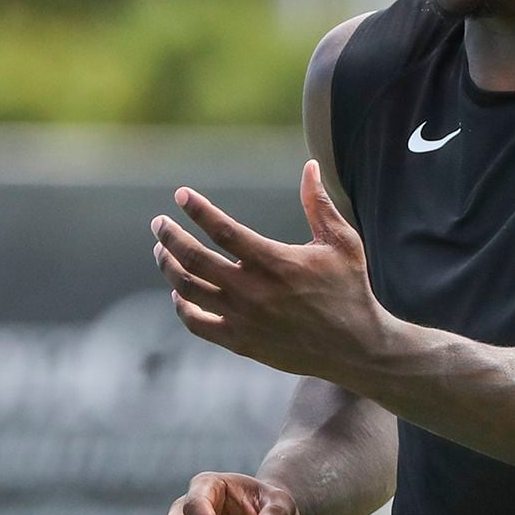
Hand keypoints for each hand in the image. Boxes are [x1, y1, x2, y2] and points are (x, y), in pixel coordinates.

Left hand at [152, 162, 385, 380]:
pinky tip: (178, 293)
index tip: (180, 195)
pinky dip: (181, 306)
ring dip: (168, 267)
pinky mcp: (240, 342)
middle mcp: (254, 291)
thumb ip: (319, 204)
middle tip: (159, 223)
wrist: (355, 349)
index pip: (223, 231)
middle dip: (170, 237)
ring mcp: (243, 319)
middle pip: (195, 259)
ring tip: (161, 251)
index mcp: (276, 262)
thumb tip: (309, 166)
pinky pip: (196, 323)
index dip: (198, 210)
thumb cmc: (350, 289)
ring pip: (188, 290)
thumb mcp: (342, 242)